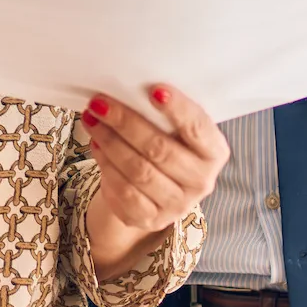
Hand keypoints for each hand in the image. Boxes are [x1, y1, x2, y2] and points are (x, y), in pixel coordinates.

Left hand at [80, 84, 228, 254]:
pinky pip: (124, 192)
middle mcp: (201, 181)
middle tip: (100, 103)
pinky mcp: (152, 218)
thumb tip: (128, 87)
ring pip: (138, 171)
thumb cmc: (166, 145)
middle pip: (160, 149)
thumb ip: (163, 113)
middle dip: (126, 123)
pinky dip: (106, 166)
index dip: (178, 109)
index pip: (198, 128)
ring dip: (110, 142)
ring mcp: (178, 204)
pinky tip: (96, 146)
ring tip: (91, 120)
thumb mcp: (174, 130)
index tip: (154, 90)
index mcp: (214, 152)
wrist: (156, 190)